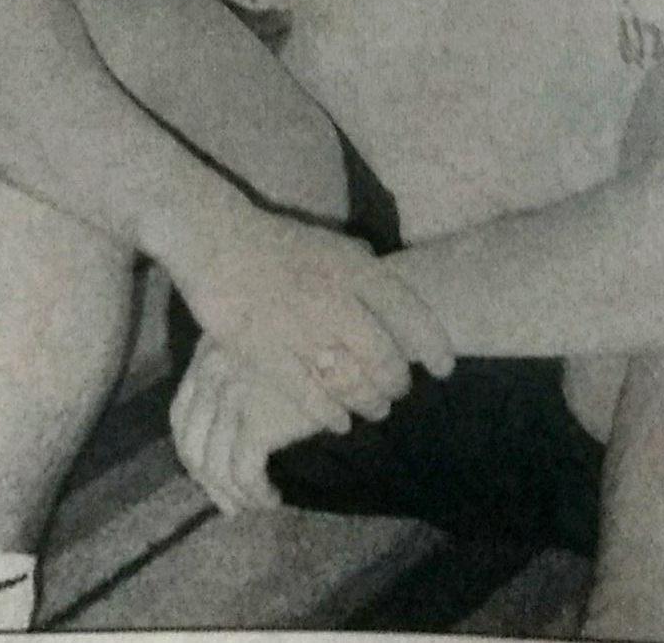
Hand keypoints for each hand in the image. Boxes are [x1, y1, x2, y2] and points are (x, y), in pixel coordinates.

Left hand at [170, 335, 368, 516]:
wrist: (359, 345)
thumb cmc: (322, 341)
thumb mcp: (270, 341)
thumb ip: (243, 366)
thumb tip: (228, 420)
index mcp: (211, 349)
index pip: (182, 411)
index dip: (192, 448)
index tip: (207, 470)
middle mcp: (213, 369)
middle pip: (191, 440)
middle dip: (206, 479)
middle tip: (227, 501)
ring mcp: (234, 395)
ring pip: (213, 464)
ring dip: (230, 494)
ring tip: (252, 505)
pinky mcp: (260, 421)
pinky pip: (244, 474)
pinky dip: (254, 495)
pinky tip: (272, 499)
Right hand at [181, 209, 454, 421]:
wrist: (217, 241)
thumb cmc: (278, 243)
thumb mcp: (330, 243)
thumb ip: (362, 267)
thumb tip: (394, 288)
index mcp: (353, 266)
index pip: (409, 311)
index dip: (433, 343)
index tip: (446, 367)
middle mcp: (332, 297)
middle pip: (383, 355)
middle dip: (398, 381)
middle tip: (402, 390)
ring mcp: (298, 326)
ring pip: (350, 380)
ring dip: (370, 401)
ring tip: (377, 408)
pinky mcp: (264, 352)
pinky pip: (309, 395)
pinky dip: (330, 414)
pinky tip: (340, 422)